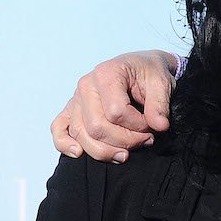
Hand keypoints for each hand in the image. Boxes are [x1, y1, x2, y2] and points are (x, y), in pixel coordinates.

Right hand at [51, 50, 178, 161]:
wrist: (142, 68)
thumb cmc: (149, 73)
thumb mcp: (162, 82)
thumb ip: (160, 105)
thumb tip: (160, 126)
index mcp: (106, 73)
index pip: (116, 112)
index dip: (138, 126)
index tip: (153, 126)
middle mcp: (86, 85)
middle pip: (97, 127)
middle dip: (125, 141)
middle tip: (146, 139)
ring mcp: (76, 98)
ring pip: (81, 134)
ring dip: (106, 151)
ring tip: (127, 153)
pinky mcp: (72, 110)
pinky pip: (59, 128)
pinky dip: (64, 143)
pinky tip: (78, 152)